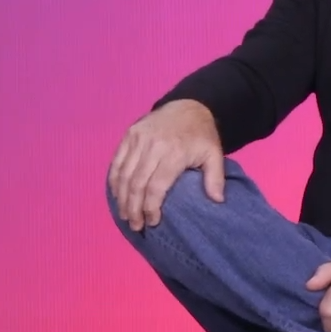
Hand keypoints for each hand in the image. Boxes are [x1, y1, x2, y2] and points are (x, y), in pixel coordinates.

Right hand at [108, 99, 224, 230]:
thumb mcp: (214, 154)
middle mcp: (152, 145)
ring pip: (124, 174)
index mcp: (173, 152)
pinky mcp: (129, 134)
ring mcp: (138, 139)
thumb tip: (216, 201)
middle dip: (133, 208)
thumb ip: (215, 178)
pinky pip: (117, 162)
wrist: (188, 105)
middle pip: (136, 183)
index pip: (156, 186)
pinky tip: (116, 195)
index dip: (150, 208)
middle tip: (135, 226)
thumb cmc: (201, 135)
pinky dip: (114, 180)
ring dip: (121, 198)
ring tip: (125, 215)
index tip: (153, 223)